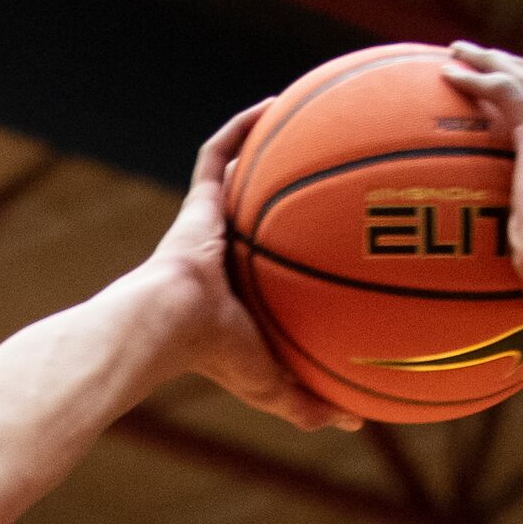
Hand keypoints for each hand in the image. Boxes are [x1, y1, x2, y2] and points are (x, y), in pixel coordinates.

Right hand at [153, 102, 362, 431]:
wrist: (165, 326)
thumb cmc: (215, 358)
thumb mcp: (273, 384)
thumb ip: (311, 401)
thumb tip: (357, 421)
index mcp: (243, 296)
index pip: (275, 274)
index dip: (299, 260)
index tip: (334, 247)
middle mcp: (228, 255)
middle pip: (261, 219)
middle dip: (287, 198)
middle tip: (331, 179)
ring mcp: (211, 225)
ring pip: (241, 179)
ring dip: (265, 151)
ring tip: (306, 122)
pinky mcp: (198, 202)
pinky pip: (219, 153)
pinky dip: (241, 128)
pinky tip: (273, 102)